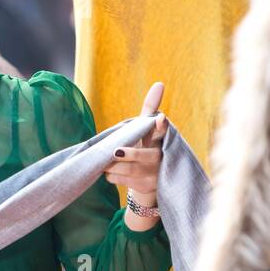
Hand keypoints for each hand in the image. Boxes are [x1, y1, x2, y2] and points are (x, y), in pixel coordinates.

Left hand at [104, 81, 165, 208]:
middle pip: (145, 156)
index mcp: (160, 139)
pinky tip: (110, 171)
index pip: (163, 131)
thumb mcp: (147, 130)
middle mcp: (160, 156)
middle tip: (116, 151)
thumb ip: (150, 108)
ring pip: (130, 169)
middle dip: (130, 154)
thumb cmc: (147, 146)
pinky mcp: (145, 186)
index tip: (161, 118)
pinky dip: (111, 174)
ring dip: (113, 165)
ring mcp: (153, 173)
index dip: (162, 126)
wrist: (149, 180)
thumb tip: (159, 83)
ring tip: (106, 160)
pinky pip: (121, 179)